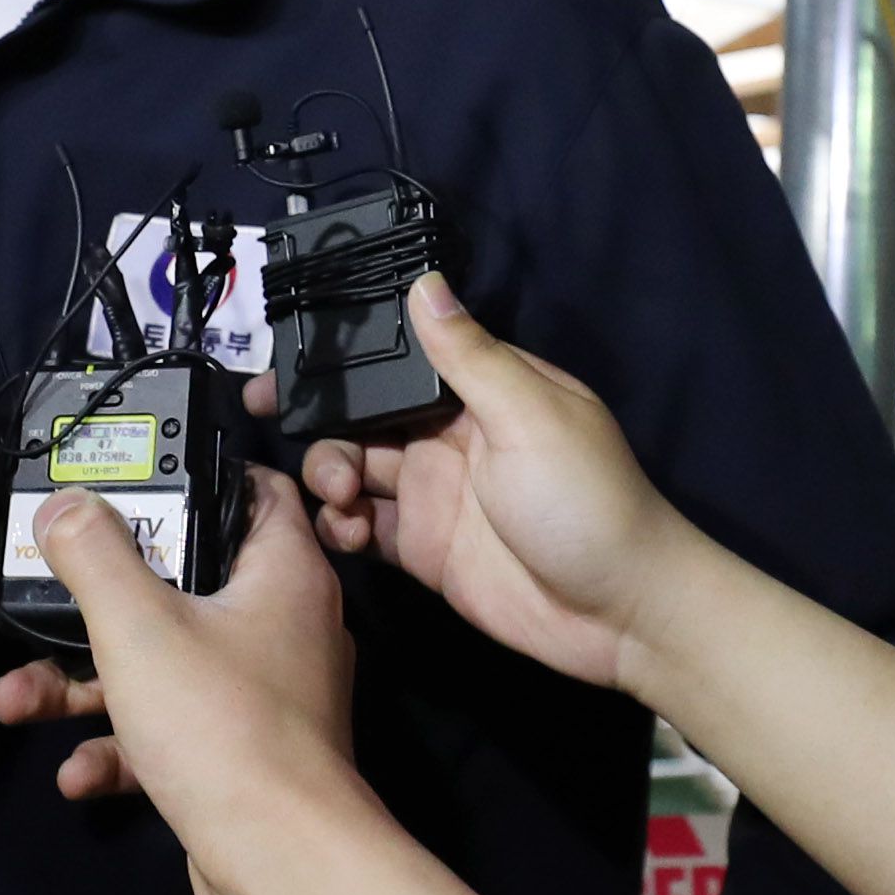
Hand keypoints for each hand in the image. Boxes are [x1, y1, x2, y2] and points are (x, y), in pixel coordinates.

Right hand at [5, 469, 363, 894]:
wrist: (282, 867)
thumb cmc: (220, 723)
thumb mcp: (138, 625)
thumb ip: (93, 555)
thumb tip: (64, 503)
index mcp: (283, 573)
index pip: (254, 490)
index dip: (193, 474)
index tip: (126, 477)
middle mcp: (283, 627)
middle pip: (185, 583)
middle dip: (99, 597)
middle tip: (43, 587)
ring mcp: (262, 699)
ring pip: (163, 665)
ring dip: (84, 683)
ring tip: (14, 700)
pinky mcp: (240, 760)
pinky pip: (171, 732)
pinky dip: (121, 746)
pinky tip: (76, 774)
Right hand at [293, 277, 700, 695]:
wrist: (621, 613)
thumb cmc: (587, 500)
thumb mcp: (531, 416)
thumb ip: (470, 356)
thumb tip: (424, 281)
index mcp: (482, 388)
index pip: (399, 357)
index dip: (342, 356)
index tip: (284, 358)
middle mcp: (449, 434)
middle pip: (362, 413)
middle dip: (318, 415)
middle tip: (274, 420)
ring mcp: (432, 493)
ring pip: (352, 466)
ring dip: (328, 471)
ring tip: (339, 492)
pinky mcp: (421, 548)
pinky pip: (361, 526)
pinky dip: (339, 524)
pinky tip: (345, 529)